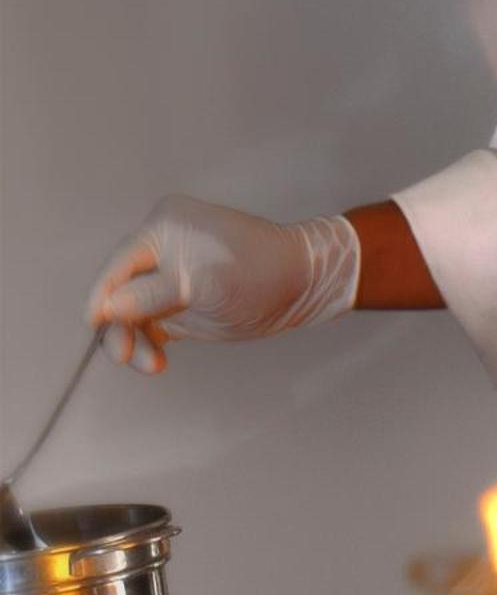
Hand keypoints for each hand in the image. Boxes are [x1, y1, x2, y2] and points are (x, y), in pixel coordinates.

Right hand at [87, 196, 359, 372]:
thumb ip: (153, 293)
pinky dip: (148, 345)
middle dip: (119, 324)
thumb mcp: (204, 282)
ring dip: (134, 339)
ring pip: (132, 314)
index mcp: (163, 229)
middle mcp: (161, 251)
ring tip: (151, 364)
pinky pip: (150, 326)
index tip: (93, 323)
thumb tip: (108, 307)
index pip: (118, 264)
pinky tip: (157, 362)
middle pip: (119, 291)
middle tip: (125, 355)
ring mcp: (170, 279)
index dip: (101, 294)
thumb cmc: (260, 271)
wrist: (305, 283)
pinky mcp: (181, 305)